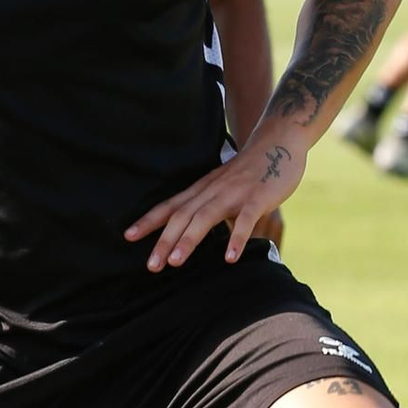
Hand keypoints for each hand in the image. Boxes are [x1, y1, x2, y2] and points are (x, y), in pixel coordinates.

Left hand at [125, 132, 304, 270]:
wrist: (278, 142)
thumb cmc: (248, 171)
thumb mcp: (220, 187)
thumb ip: (205, 207)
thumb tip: (188, 232)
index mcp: (202, 190)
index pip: (169, 206)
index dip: (148, 221)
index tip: (128, 236)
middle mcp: (212, 191)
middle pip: (182, 216)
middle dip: (165, 241)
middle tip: (151, 266)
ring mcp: (235, 194)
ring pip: (206, 217)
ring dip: (189, 240)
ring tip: (176, 263)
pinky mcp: (258, 197)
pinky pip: (247, 220)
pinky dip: (237, 239)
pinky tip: (230, 258)